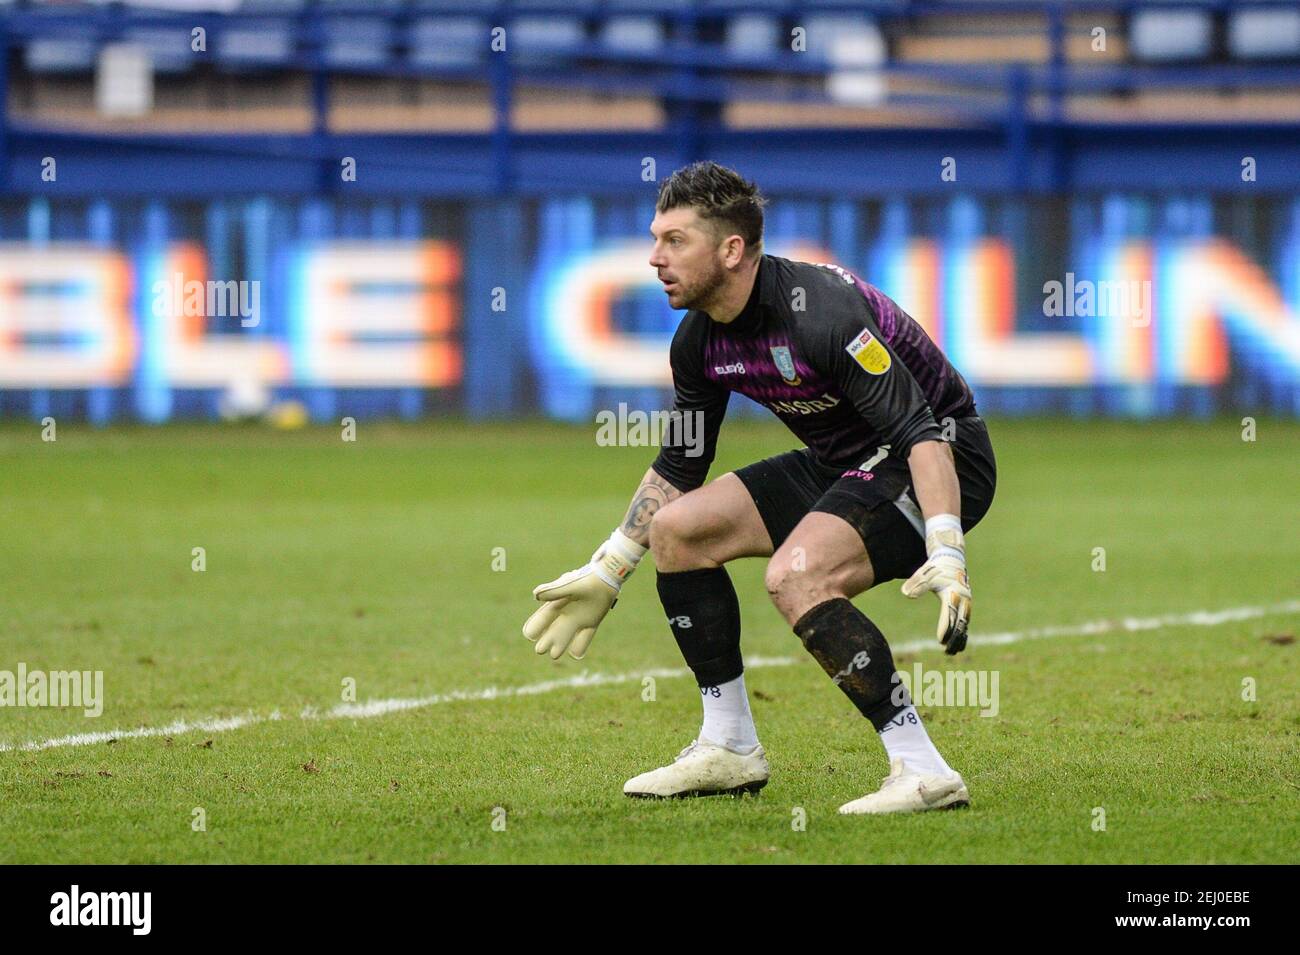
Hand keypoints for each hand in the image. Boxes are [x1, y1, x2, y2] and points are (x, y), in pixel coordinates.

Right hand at [523, 530, 644, 660]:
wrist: (606, 577)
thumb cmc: (586, 579)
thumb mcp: (569, 585)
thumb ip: (554, 591)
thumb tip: (535, 596)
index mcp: (559, 602)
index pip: (545, 617)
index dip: (537, 625)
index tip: (529, 635)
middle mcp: (567, 612)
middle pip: (554, 629)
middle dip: (547, 639)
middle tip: (539, 651)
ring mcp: (579, 617)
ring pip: (567, 634)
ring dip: (561, 644)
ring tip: (553, 656)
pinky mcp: (592, 620)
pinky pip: (585, 635)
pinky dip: (580, 644)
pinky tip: (576, 655)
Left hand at [901, 554, 970, 654]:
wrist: (951, 558)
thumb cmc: (936, 568)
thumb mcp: (924, 573)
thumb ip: (916, 584)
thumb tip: (906, 594)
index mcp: (953, 593)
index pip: (950, 614)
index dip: (946, 628)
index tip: (940, 641)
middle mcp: (963, 599)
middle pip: (961, 622)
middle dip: (954, 637)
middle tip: (946, 650)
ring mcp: (966, 602)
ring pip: (965, 624)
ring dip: (960, 638)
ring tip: (951, 652)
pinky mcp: (965, 604)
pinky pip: (965, 621)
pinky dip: (962, 633)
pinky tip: (958, 645)